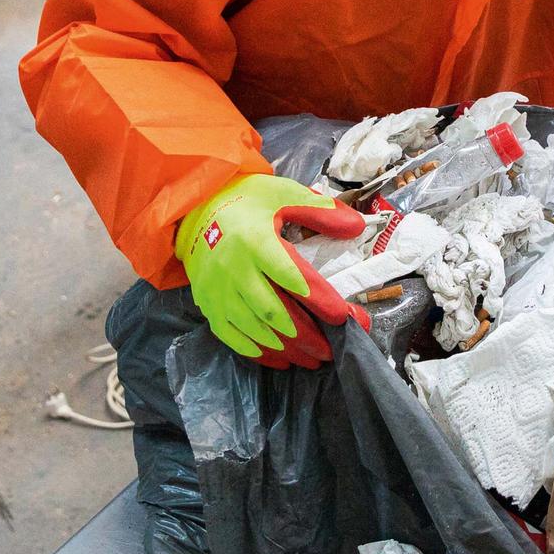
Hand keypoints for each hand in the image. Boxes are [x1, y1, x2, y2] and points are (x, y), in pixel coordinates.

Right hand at [174, 175, 367, 364]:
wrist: (195, 209)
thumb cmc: (246, 202)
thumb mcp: (284, 194)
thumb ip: (321, 211)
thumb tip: (358, 227)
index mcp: (256, 242)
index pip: (293, 277)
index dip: (320, 300)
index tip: (344, 317)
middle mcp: (235, 270)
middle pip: (275, 312)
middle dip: (307, 335)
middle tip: (333, 349)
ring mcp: (218, 290)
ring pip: (255, 329)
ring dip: (286, 348)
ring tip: (313, 359)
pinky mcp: (207, 303)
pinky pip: (231, 336)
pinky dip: (257, 352)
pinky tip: (280, 359)